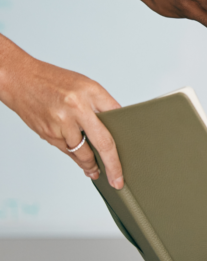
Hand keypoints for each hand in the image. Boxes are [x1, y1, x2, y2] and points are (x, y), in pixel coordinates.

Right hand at [0, 36, 122, 187]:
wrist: (20, 79)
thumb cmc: (55, 81)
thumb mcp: (85, 85)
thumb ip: (102, 104)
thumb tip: (118, 125)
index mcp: (90, 92)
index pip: (116, 119)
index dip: (126, 136)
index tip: (132, 152)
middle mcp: (76, 108)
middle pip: (102, 143)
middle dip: (112, 165)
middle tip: (118, 180)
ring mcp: (60, 123)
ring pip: (82, 152)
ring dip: (90, 165)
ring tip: (97, 172)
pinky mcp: (48, 134)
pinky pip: (67, 151)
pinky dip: (75, 157)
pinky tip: (82, 163)